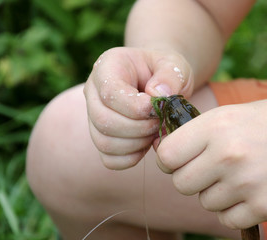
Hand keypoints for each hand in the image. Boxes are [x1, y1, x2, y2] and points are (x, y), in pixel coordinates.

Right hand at [84, 47, 193, 169]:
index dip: (136, 107)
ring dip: (136, 143)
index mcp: (108, 67)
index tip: (157, 109)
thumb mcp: (174, 64)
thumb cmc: (164, 71)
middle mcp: (93, 92)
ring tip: (155, 132)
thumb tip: (158, 95)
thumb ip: (170, 75)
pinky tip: (147, 144)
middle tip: (160, 123)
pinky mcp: (102, 137)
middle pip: (103, 120)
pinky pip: (109, 158)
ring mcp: (93, 116)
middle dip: (138, 128)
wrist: (160, 82)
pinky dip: (131, 158)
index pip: (110, 93)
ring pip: (104, 142)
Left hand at [156, 99, 266, 228]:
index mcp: (217, 126)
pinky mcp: (262, 207)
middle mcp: (228, 155)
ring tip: (239, 175)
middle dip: (190, 178)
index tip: (177, 159)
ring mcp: (246, 183)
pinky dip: (233, 209)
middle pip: (181, 184)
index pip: (167, 156)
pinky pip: (226, 219)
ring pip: (205, 202)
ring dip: (215, 193)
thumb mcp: (232, 114)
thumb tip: (164, 151)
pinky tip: (249, 190)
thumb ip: (197, 133)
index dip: (168, 159)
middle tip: (209, 168)